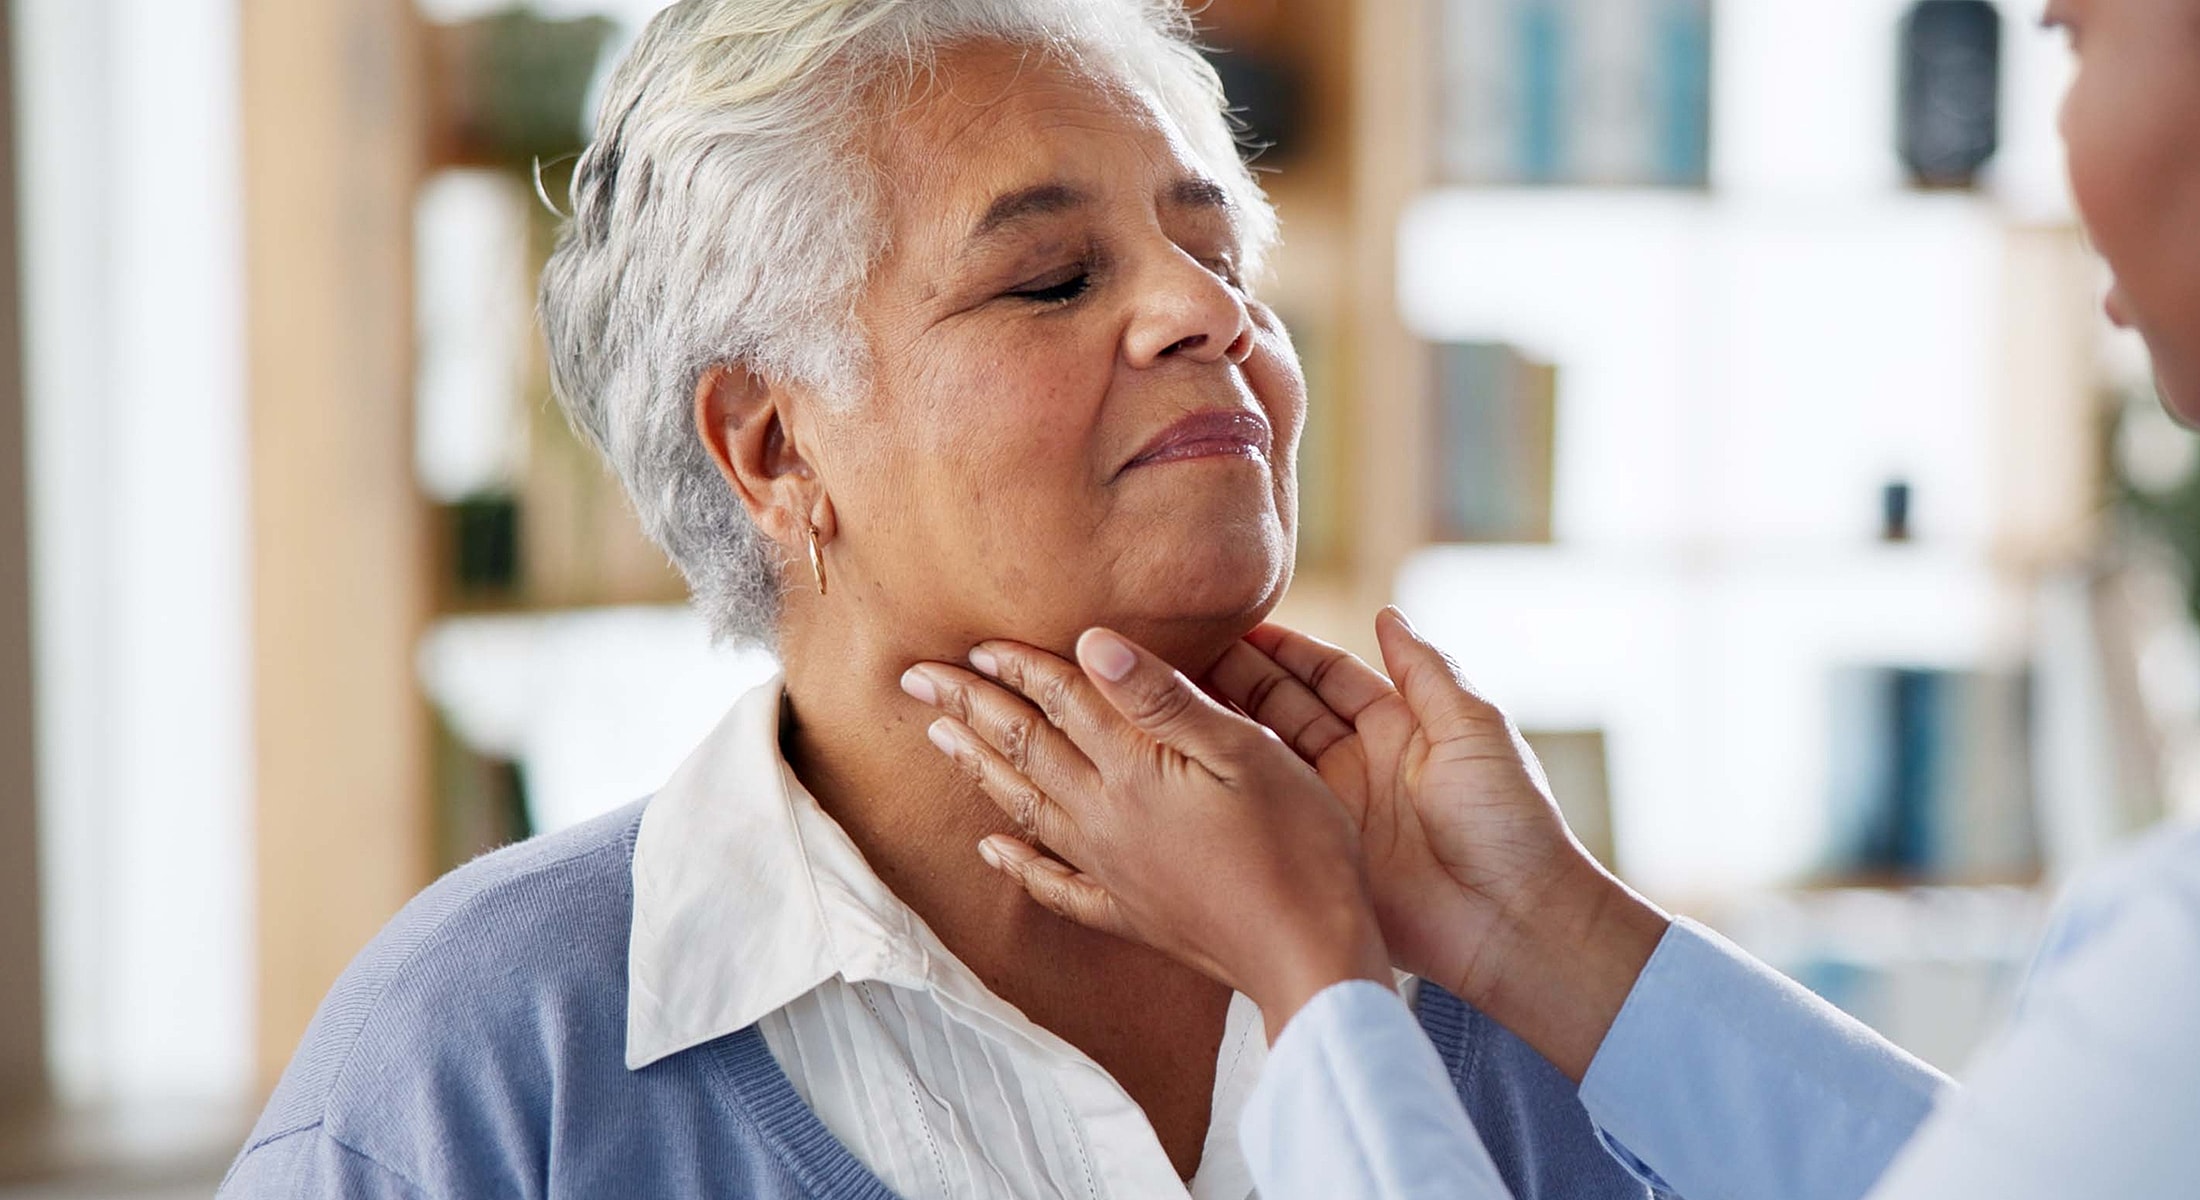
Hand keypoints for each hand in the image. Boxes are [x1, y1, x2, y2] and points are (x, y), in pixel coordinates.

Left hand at [901, 627, 1392, 1037]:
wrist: (1308, 952)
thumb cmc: (1296, 841)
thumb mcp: (1244, 750)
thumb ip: (1162, 698)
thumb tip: (1091, 644)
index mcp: (1135, 769)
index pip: (1064, 700)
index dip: (1019, 665)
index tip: (974, 641)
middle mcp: (1107, 817)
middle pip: (1026, 748)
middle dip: (969, 706)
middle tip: (913, 677)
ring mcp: (1112, 869)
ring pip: (1025, 807)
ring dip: (979, 768)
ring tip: (937, 738)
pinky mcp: (1129, 913)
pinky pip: (1055, 886)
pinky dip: (1018, 866)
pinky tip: (992, 851)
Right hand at [1208, 607, 1668, 1079]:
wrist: (1512, 919)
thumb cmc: (1509, 819)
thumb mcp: (1474, 729)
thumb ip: (1427, 671)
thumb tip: (1388, 613)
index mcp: (1399, 726)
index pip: (1328, 675)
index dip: (1283, 649)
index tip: (1235, 624)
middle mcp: (1359, 762)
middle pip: (1287, 707)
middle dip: (1238, 677)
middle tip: (1181, 650)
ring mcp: (1335, 808)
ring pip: (1267, 754)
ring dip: (1223, 724)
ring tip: (1168, 692)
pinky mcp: (1320, 851)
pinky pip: (1268, 809)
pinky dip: (1230, 783)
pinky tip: (1188, 757)